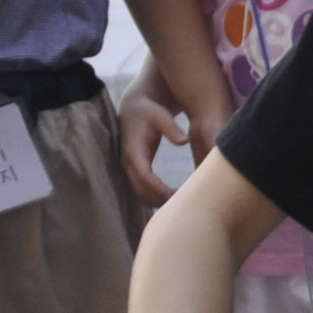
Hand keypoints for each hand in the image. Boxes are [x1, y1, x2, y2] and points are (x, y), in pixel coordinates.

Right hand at [117, 89, 191, 207]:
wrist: (134, 108)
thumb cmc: (149, 111)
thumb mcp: (160, 115)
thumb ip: (171, 128)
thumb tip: (184, 141)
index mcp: (134, 150)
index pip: (144, 175)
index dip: (157, 188)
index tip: (174, 196)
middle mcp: (128, 162)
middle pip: (139, 189)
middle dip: (158, 199)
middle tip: (181, 204)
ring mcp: (128, 167)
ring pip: (138, 193)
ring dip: (155, 202)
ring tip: (178, 204)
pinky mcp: (133, 170)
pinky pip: (139, 190)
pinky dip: (152, 198)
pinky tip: (171, 200)